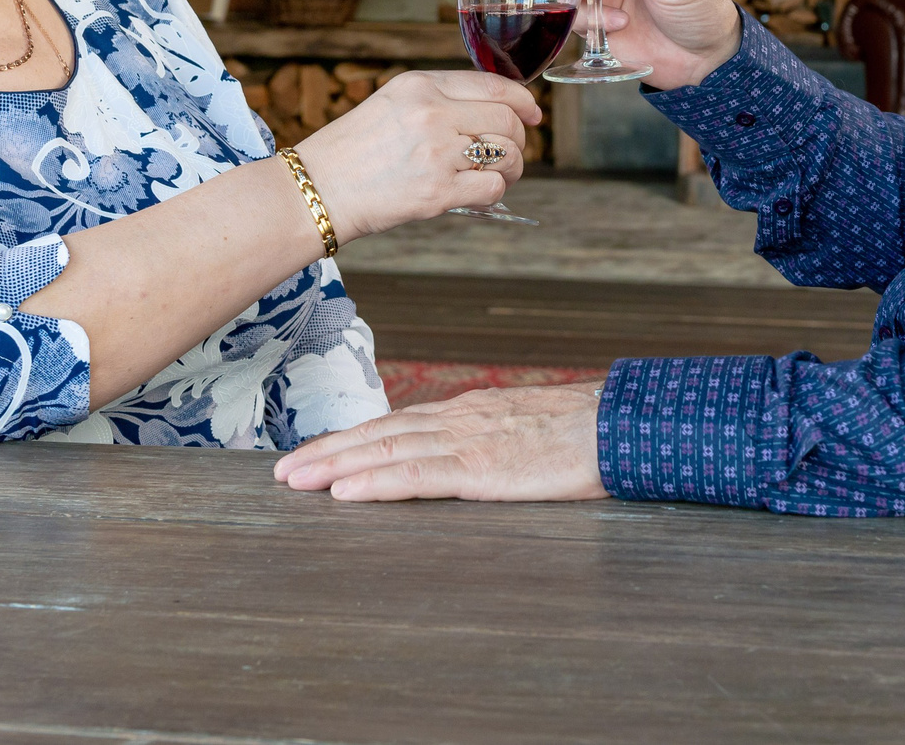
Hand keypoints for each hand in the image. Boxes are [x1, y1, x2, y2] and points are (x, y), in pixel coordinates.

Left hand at [273, 382, 609, 500]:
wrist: (622, 425)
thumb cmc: (584, 434)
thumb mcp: (526, 432)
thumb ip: (490, 442)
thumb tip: (463, 460)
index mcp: (470, 413)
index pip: (397, 426)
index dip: (352, 440)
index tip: (315, 454)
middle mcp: (459, 420)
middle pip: (380, 434)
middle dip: (328, 452)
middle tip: (281, 472)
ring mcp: (468, 442)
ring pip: (387, 451)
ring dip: (336, 466)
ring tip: (295, 481)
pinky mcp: (482, 469)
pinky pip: (418, 476)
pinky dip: (376, 481)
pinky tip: (346, 491)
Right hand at [293, 69, 538, 240]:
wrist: (317, 188)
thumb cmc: (352, 150)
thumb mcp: (392, 102)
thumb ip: (439, 99)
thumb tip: (493, 110)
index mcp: (420, 84)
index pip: (494, 84)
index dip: (523, 100)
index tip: (533, 113)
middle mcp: (431, 113)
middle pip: (507, 119)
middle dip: (519, 137)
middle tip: (510, 153)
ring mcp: (436, 152)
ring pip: (507, 153)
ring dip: (512, 167)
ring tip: (495, 175)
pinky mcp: (438, 192)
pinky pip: (492, 187)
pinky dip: (494, 192)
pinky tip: (478, 193)